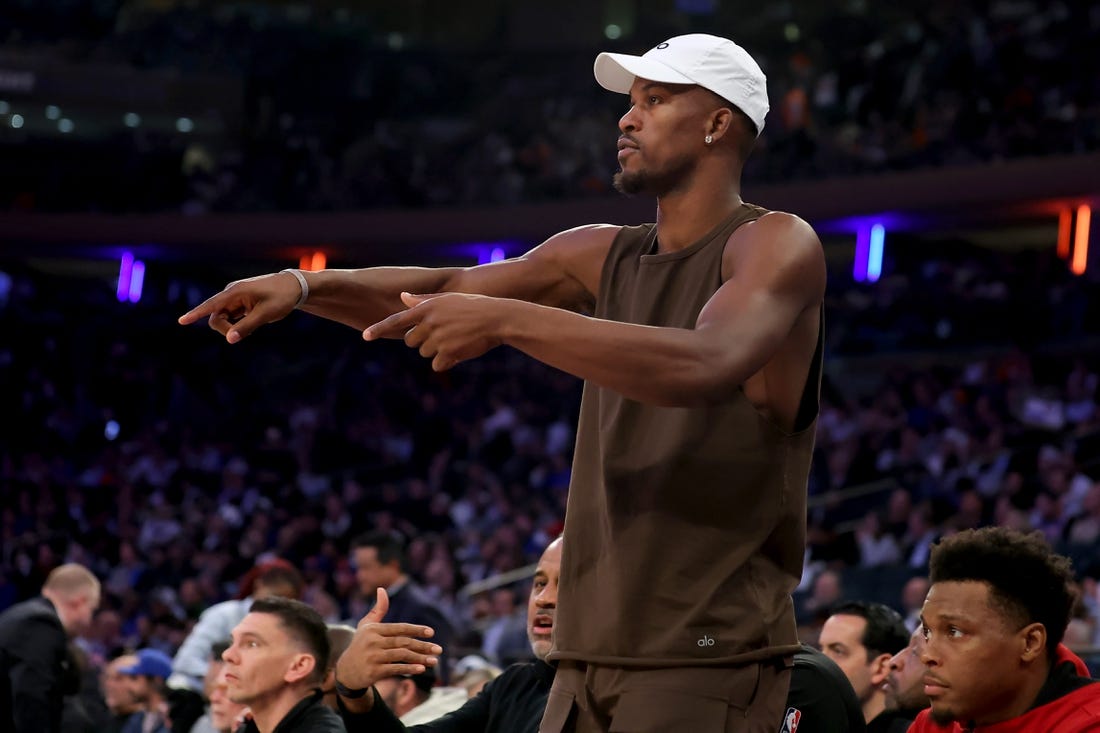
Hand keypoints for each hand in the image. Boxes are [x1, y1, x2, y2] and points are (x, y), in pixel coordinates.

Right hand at [177, 271, 301, 342]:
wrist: (294, 287)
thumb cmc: (281, 298)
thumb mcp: (266, 315)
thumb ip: (246, 327)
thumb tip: (229, 340)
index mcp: (236, 292)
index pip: (211, 305)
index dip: (196, 314)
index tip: (181, 321)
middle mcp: (231, 293)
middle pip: (216, 317)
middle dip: (225, 329)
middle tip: (245, 334)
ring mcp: (235, 298)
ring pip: (223, 319)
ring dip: (233, 328)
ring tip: (254, 324)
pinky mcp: (239, 303)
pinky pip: (231, 318)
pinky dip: (238, 325)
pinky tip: (252, 323)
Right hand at [335, 588, 441, 708]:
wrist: (345, 671)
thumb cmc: (360, 644)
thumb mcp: (365, 626)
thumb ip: (377, 609)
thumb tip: (382, 588)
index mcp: (374, 630)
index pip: (399, 628)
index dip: (416, 630)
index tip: (431, 632)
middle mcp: (373, 642)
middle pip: (403, 642)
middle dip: (423, 646)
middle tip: (439, 649)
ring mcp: (373, 657)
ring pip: (401, 656)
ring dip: (419, 658)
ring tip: (434, 661)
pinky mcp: (373, 671)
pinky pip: (395, 669)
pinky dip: (408, 669)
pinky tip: (421, 669)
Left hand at [365, 292, 509, 370]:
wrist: (497, 318)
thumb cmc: (473, 307)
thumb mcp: (447, 299)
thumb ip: (423, 300)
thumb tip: (402, 297)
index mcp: (426, 308)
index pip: (396, 320)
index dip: (379, 328)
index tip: (365, 336)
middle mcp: (428, 323)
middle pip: (411, 342)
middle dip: (422, 341)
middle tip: (443, 334)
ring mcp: (437, 339)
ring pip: (426, 353)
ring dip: (437, 351)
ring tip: (456, 339)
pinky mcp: (447, 353)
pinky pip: (438, 365)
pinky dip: (447, 361)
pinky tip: (460, 350)